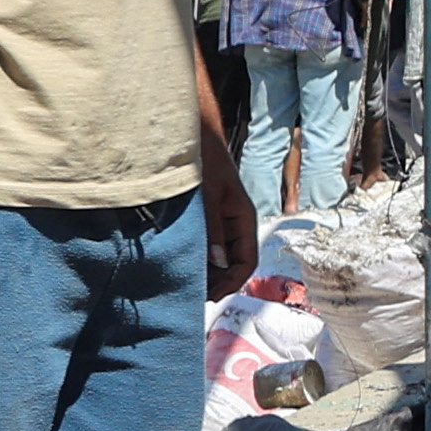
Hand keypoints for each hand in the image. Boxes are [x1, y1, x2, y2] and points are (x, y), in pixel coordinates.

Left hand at [198, 142, 259, 297]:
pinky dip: (198, 256)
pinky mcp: (205, 217)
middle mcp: (235, 223)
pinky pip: (207, 243)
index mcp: (243, 219)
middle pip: (234, 263)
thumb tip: (217, 263)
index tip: (210, 295)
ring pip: (220, 255)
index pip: (247, 261)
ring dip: (208, 271)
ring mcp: (220, 220)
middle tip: (194, 294)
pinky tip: (183, 262)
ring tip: (188, 283)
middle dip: (218, 281)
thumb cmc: (205, 159)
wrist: (194, 135)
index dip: (232, 282)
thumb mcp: (209, 195)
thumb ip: (213, 229)